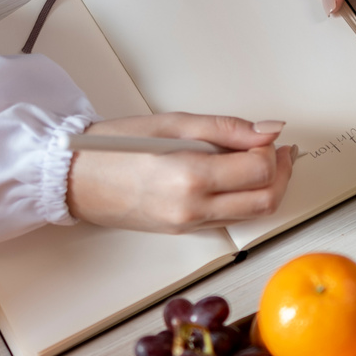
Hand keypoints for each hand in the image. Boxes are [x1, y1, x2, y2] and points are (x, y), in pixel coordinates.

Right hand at [66, 113, 294, 233]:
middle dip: (282, 173)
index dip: (273, 151)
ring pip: (253, 214)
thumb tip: (268, 131)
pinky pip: (230, 218)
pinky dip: (244, 199)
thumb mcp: (172, 124)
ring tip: (262, 161)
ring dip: (268, 188)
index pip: (258, 170)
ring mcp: (190, 224)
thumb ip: (226, 128)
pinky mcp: (185, 231)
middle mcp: (193, 208)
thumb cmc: (113, 148)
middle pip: (265, 200)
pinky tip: (237, 177)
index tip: (268, 137)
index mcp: (189, 176)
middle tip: (279, 150)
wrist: (74, 181)